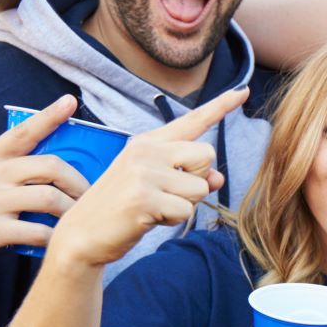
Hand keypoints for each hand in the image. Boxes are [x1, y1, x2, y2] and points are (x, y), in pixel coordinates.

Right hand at [0, 94, 89, 260]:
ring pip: (50, 198)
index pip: (21, 133)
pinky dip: (55, 237)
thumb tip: (53, 173)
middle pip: (49, 166)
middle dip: (78, 182)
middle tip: (89, 197)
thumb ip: (7, 175)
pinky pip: (38, 231)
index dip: (48, 117)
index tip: (70, 102)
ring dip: (72, 212)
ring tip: (78, 222)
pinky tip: (58, 241)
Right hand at [48, 88, 245, 267]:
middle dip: (196, 180)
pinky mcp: (143, 197)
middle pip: (206, 155)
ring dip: (185, 204)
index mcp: (148, 142)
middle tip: (164, 194)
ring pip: (200, 186)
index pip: (192, 121)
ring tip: (154, 207)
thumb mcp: (158, 186)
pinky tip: (148, 219)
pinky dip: (173, 220)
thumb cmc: (124, 210)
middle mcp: (145, 149)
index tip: (244, 91)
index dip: (221, 106)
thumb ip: (190, 177)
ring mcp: (142, 171)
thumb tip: (218, 178)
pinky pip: (186, 210)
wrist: (82, 235)